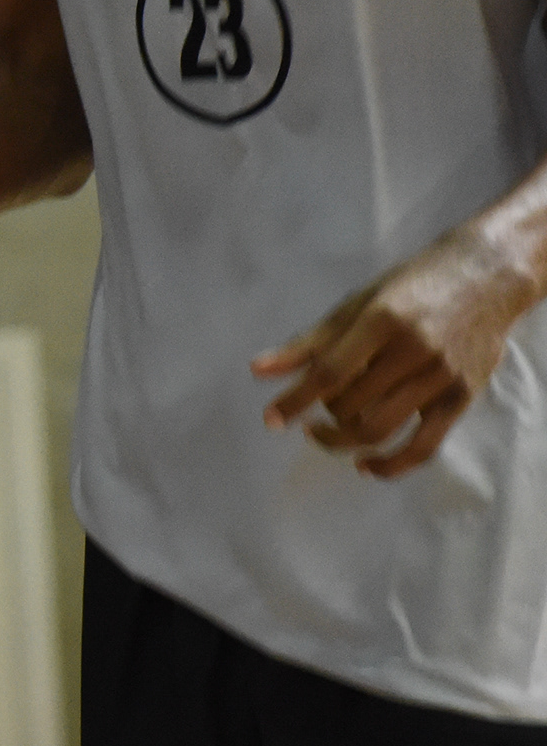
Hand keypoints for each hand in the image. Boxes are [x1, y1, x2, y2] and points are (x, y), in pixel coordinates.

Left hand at [253, 224, 544, 479]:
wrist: (486, 280)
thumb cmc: (412, 287)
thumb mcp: (358, 303)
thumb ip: (310, 341)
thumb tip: (258, 371)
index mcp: (382, 319)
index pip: (329, 372)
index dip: (295, 399)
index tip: (271, 419)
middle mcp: (414, 350)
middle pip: (353, 403)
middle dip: (322, 413)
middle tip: (310, 411)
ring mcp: (441, 377)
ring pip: (382, 428)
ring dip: (344, 440)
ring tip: (325, 432)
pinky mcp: (462, 399)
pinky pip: (425, 447)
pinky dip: (392, 465)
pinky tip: (366, 465)